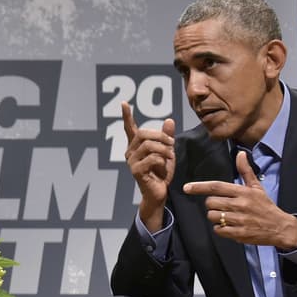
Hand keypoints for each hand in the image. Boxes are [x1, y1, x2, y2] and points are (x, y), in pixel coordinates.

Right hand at [121, 102, 176, 233]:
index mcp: (136, 147)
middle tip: (172, 143)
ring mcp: (131, 162)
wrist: (158, 193)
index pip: (129, 128)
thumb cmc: (161, 174)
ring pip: (149, 145)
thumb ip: (167, 137)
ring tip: (170, 156)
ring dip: (164, 150)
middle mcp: (130, 152)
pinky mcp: (136, 171)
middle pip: (144, 134)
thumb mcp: (167, 152)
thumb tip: (169, 120)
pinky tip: (164, 167)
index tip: (124, 103)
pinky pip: (152, 158)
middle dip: (161, 136)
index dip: (126, 116)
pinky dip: (162, 161)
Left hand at [183, 150, 296, 248]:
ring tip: (227, 216)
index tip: (187, 188)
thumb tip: (241, 154)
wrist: (280, 227)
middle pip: (210, 203)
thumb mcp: (256, 188)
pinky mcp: (239, 233)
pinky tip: (229, 226)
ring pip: (213, 216)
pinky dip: (220, 229)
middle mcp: (240, 204)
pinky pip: (218, 230)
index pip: (216, 187)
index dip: (199, 187)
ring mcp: (239, 219)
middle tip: (222, 206)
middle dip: (212, 205)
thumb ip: (246, 171)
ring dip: (215, 217)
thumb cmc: (265, 206)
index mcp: (243, 192)